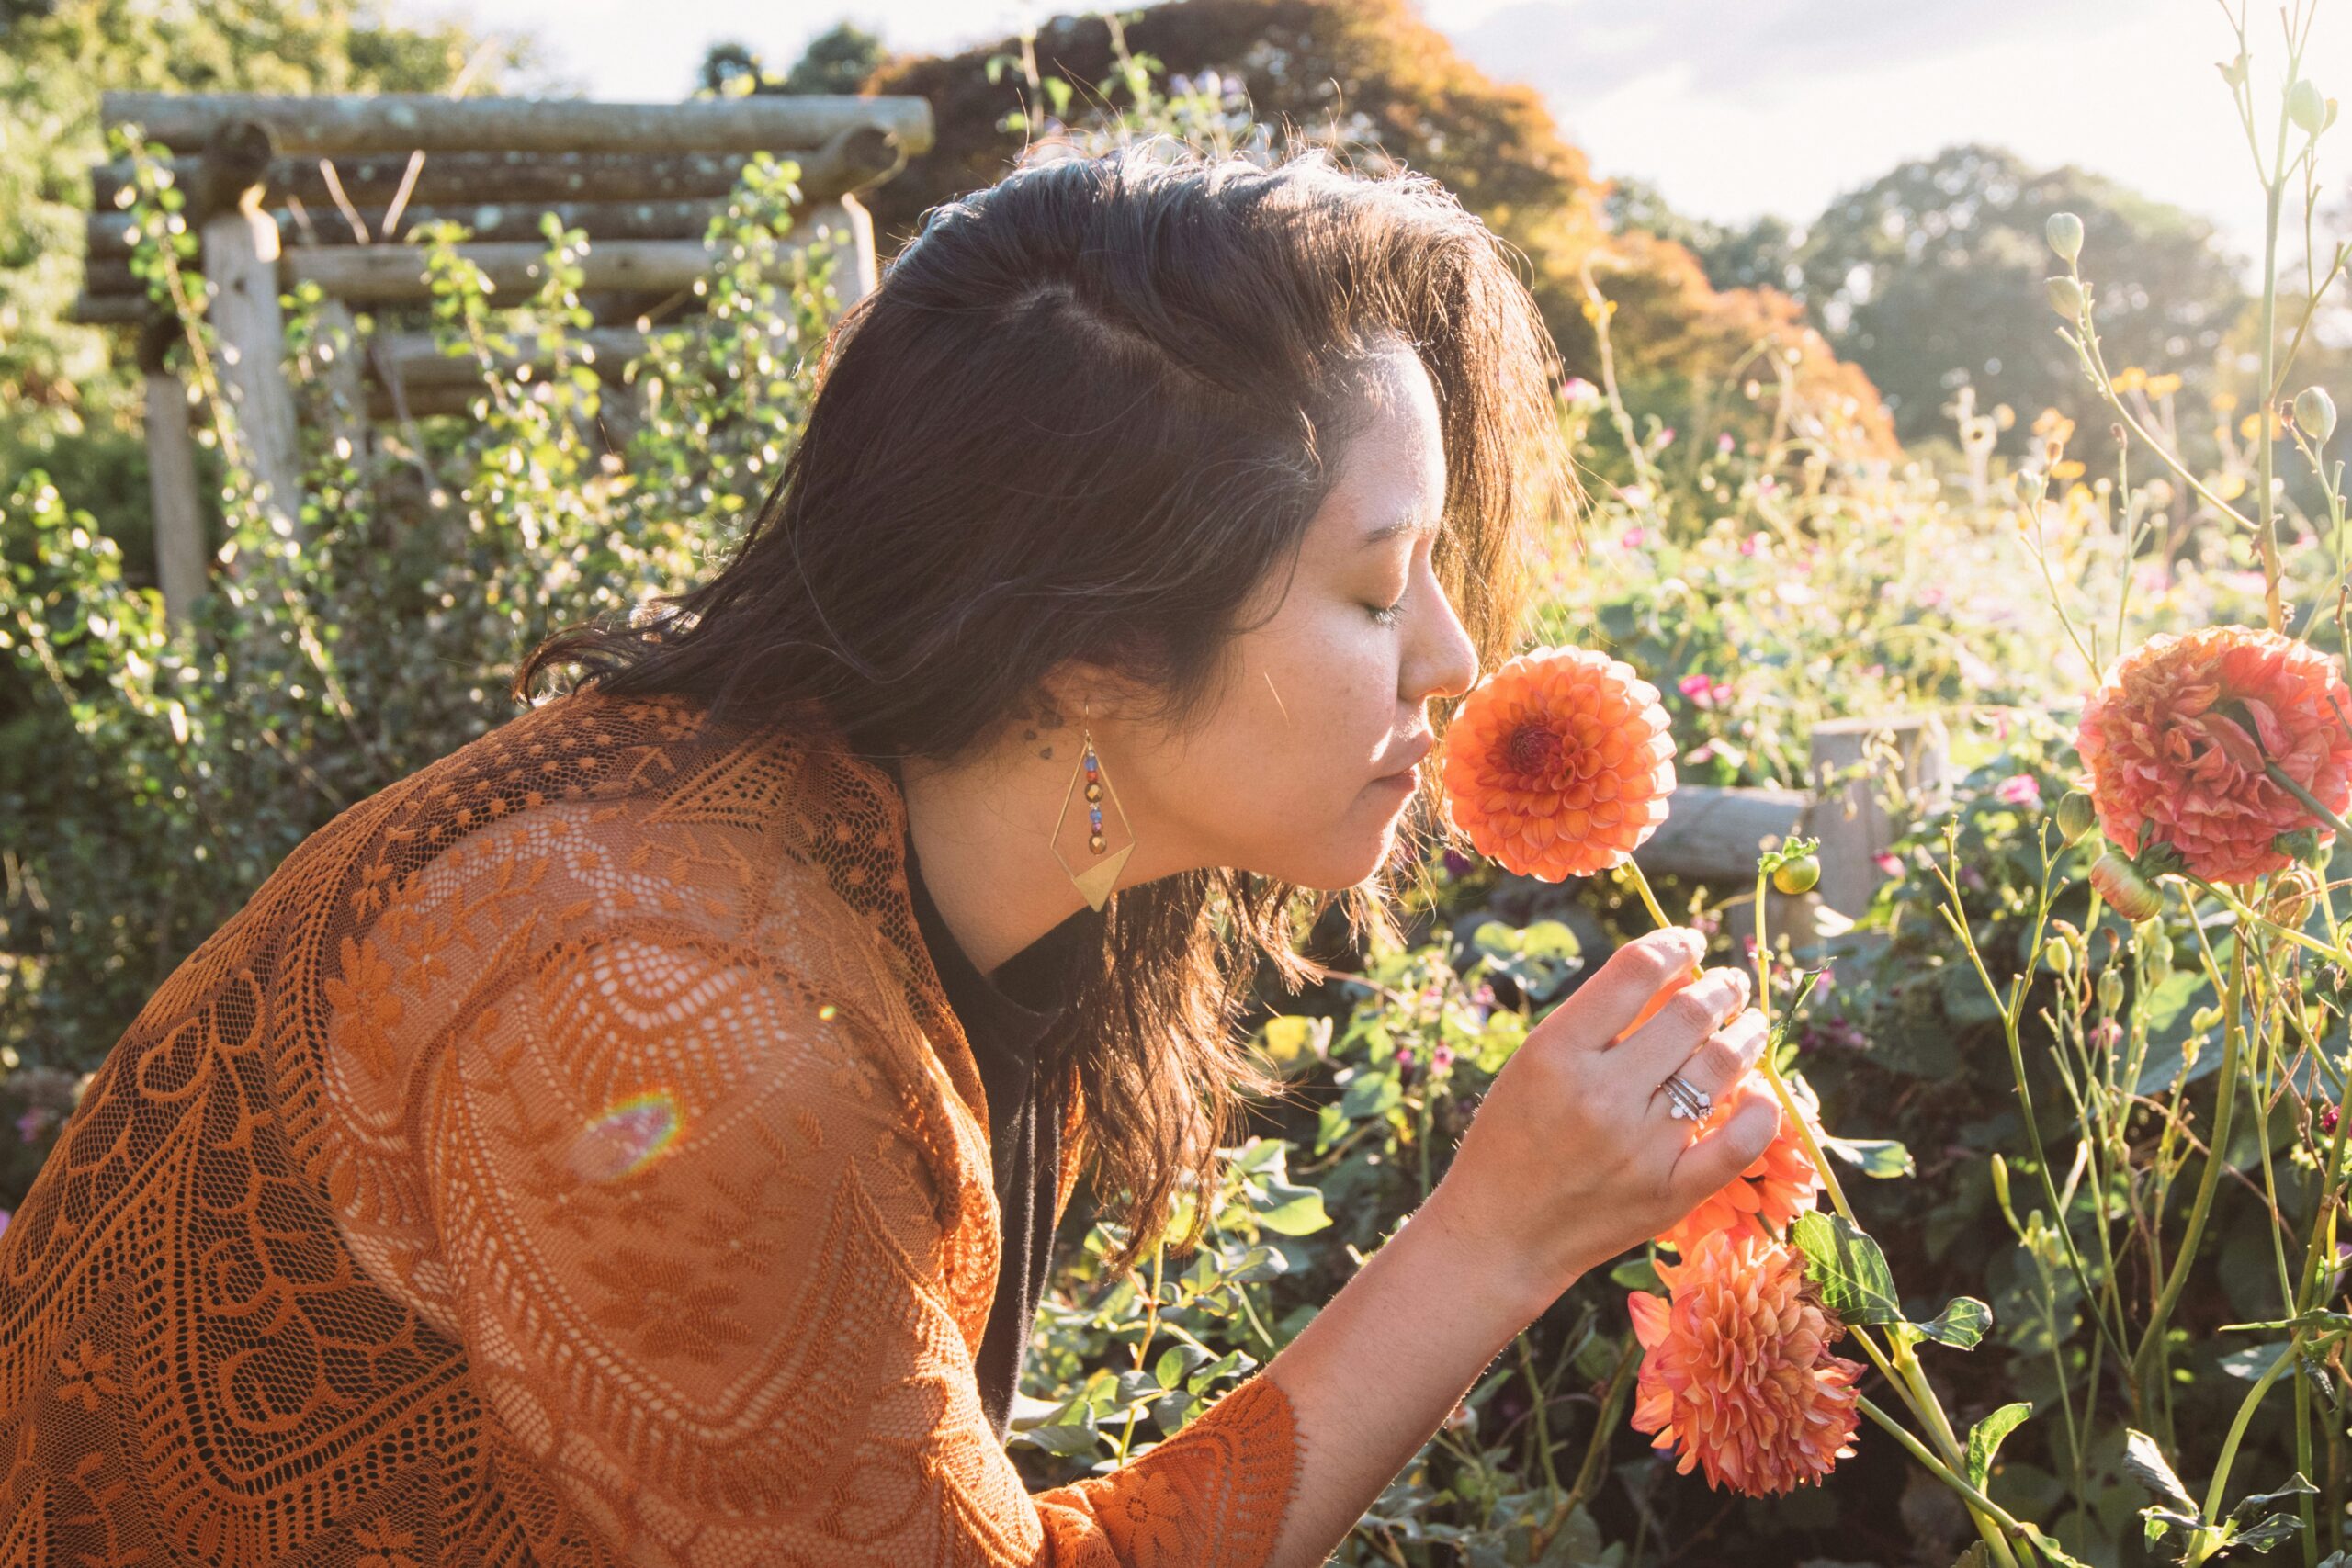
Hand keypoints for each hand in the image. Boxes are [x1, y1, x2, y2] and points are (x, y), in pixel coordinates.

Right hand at [1421, 925, 1778, 1320]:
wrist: (1499, 1233)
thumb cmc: (1510, 1140)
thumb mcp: (1532, 1066)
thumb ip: (1593, 1024)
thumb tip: (1671, 976)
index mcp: (1556, 1052)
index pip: (1636, 971)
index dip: (1674, 945)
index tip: (1689, 944)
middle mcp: (1602, 1094)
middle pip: (1690, 1013)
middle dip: (1721, 987)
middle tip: (1729, 984)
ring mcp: (1640, 1145)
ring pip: (1723, 1065)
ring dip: (1748, 1034)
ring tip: (1751, 1025)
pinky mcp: (1670, 1192)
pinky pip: (1741, 1141)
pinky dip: (1763, 1109)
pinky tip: (1763, 1091)